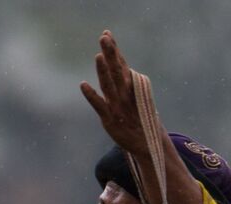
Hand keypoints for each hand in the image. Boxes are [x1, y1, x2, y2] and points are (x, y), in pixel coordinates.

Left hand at [79, 30, 145, 155]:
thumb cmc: (140, 118)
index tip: (107, 33)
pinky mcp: (110, 119)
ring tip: (98, 55)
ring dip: (103, 70)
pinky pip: (99, 105)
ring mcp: (118, 106)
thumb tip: (119, 64)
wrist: (148, 143)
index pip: (121, 64)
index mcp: (132, 87)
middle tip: (104, 36)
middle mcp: (126, 94)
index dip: (114, 50)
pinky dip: (91, 95)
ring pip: (109, 84)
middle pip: (117, 69)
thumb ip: (127, 80)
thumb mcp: (136, 96)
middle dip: (111, 53)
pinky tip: (83, 84)